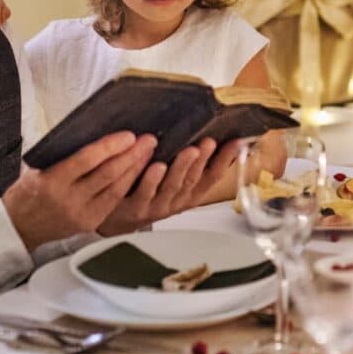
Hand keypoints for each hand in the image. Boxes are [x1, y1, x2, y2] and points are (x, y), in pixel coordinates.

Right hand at [3, 132, 156, 250]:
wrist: (18, 227)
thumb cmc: (28, 191)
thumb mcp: (39, 168)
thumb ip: (66, 154)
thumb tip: (98, 132)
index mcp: (52, 181)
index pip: (86, 160)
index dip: (110, 147)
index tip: (129, 135)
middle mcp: (67, 200)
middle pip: (107, 174)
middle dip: (132, 155)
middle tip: (148, 140)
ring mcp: (80, 214)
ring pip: (115, 189)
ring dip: (135, 169)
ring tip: (148, 152)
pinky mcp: (89, 224)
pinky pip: (113, 202)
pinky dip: (127, 185)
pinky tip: (138, 172)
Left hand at [98, 137, 242, 234]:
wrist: (117, 219)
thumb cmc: (147, 192)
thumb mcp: (174, 179)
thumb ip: (190, 162)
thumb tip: (209, 134)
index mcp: (188, 194)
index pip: (212, 176)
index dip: (225, 160)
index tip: (236, 143)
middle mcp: (175, 201)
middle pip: (192, 181)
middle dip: (202, 161)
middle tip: (208, 143)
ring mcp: (156, 206)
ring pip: (172, 187)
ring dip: (182, 168)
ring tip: (189, 151)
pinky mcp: (134, 208)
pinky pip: (144, 192)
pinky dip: (150, 178)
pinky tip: (154, 164)